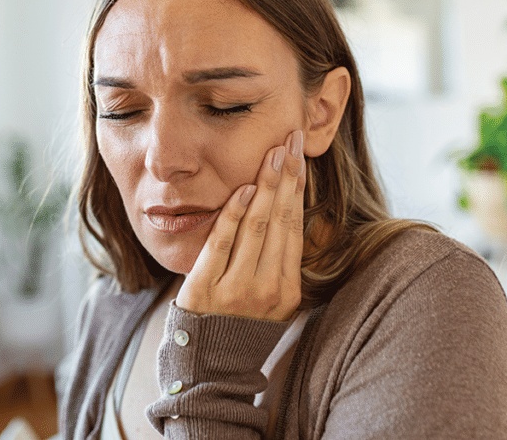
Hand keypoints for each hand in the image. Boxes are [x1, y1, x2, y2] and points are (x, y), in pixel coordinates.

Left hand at [177, 130, 305, 321]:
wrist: (208, 366)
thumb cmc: (240, 325)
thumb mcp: (271, 300)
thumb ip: (278, 261)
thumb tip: (286, 208)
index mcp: (288, 290)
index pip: (295, 227)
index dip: (298, 188)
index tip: (300, 156)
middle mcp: (267, 289)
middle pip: (281, 220)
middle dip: (287, 176)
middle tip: (291, 140)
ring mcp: (237, 289)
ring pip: (256, 227)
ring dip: (265, 186)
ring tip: (273, 154)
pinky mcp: (206, 289)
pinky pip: (223, 243)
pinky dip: (234, 214)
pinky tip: (244, 189)